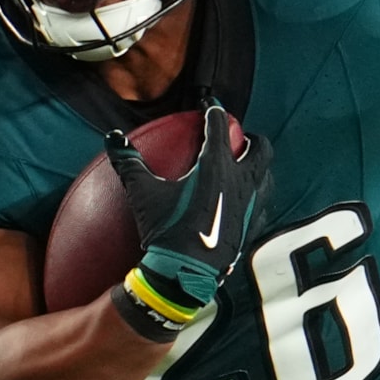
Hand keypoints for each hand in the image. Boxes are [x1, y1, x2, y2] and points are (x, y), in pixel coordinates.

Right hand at [111, 103, 269, 322]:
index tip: (208, 105)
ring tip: (245, 167)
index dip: (213, 111)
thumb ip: (129, 163)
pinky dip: (255, 194)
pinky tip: (243, 201)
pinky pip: (261, 203)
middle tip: (238, 137)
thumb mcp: (143, 194)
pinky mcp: (251, 227)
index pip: (220, 126)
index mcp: (216, 166)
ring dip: (257, 166)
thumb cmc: (166, 231)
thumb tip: (113, 138)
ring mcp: (250, 205)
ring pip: (266, 175)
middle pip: (259, 148)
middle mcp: (240, 181)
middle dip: (251, 138)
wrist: (185, 274)